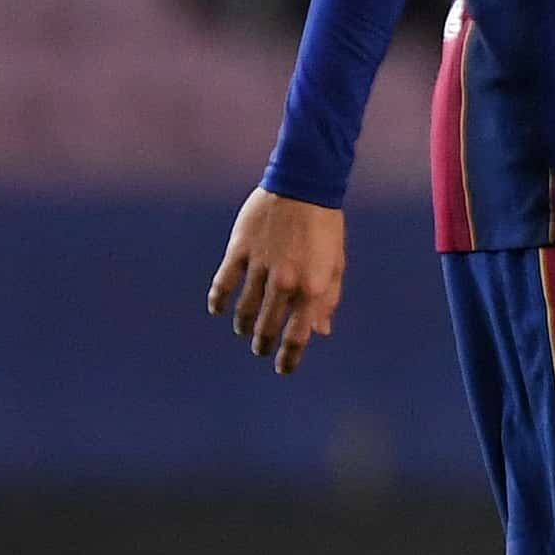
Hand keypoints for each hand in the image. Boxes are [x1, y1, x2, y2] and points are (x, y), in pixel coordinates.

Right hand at [209, 189, 346, 372]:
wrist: (305, 185)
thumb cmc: (326, 226)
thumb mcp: (336, 263)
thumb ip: (329, 299)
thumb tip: (320, 332)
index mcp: (313, 287)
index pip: (298, 335)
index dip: (289, 357)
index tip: (283, 369)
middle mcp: (285, 282)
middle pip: (267, 327)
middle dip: (263, 344)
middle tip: (261, 349)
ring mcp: (260, 267)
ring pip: (244, 310)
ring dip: (243, 326)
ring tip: (245, 330)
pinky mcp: (240, 251)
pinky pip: (224, 283)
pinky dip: (218, 300)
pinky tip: (217, 309)